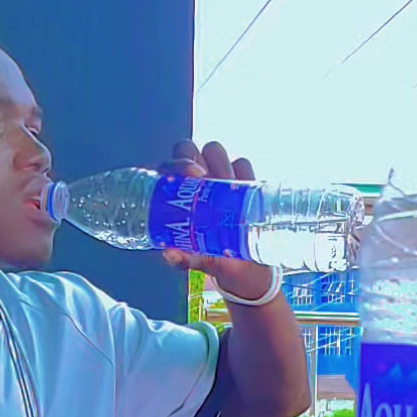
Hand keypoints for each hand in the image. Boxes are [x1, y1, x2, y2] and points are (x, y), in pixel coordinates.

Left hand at [162, 140, 273, 303]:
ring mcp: (218, 178)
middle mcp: (195, 181)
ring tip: (227, 185)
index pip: (169, 167)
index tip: (192, 176)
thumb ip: (183, 260)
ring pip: (214, 150)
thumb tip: (170, 254)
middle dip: (194, 157)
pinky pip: (242, 164)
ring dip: (220, 163)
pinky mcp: (243, 181)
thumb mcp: (197, 261)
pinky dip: (243, 171)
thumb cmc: (215, 259)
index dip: (177, 164)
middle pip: (188, 149)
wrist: (248, 267)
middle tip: (205, 177)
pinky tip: (244, 187)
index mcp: (178, 195)